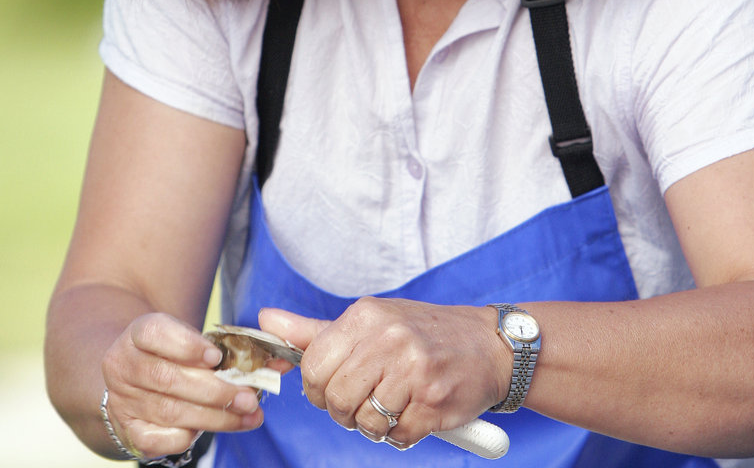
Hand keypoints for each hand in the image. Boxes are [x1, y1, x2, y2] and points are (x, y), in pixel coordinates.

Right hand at [101, 313, 262, 460]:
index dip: (187, 345)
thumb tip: (282, 357)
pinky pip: (159, 440)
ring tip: (248, 414)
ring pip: (170, 411)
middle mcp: (124, 365)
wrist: (135, 375)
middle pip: (169, 378)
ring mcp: (123, 401)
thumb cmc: (176, 354)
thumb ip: (233, 346)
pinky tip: (216, 427)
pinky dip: (189, 435)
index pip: (155, 333)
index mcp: (139, 333)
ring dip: (215, 416)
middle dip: (215, 390)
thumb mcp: (195, 339)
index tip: (217, 356)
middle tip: (249, 396)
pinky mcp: (128, 431)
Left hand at [260, 298, 507, 447]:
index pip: (314, 365)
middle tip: (365, 401)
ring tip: (393, 404)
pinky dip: (402, 434)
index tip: (335, 388)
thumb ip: (315, 330)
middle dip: (344, 411)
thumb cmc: (422, 334)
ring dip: (375, 425)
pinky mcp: (434, 401)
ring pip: (365, 422)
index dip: (319, 388)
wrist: (489, 345)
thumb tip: (265, 320)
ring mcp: (414, 369)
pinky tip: (415, 411)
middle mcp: (389, 338)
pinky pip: (397, 437)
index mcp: (367, 316)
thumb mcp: (371, 322)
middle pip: (336, 398)